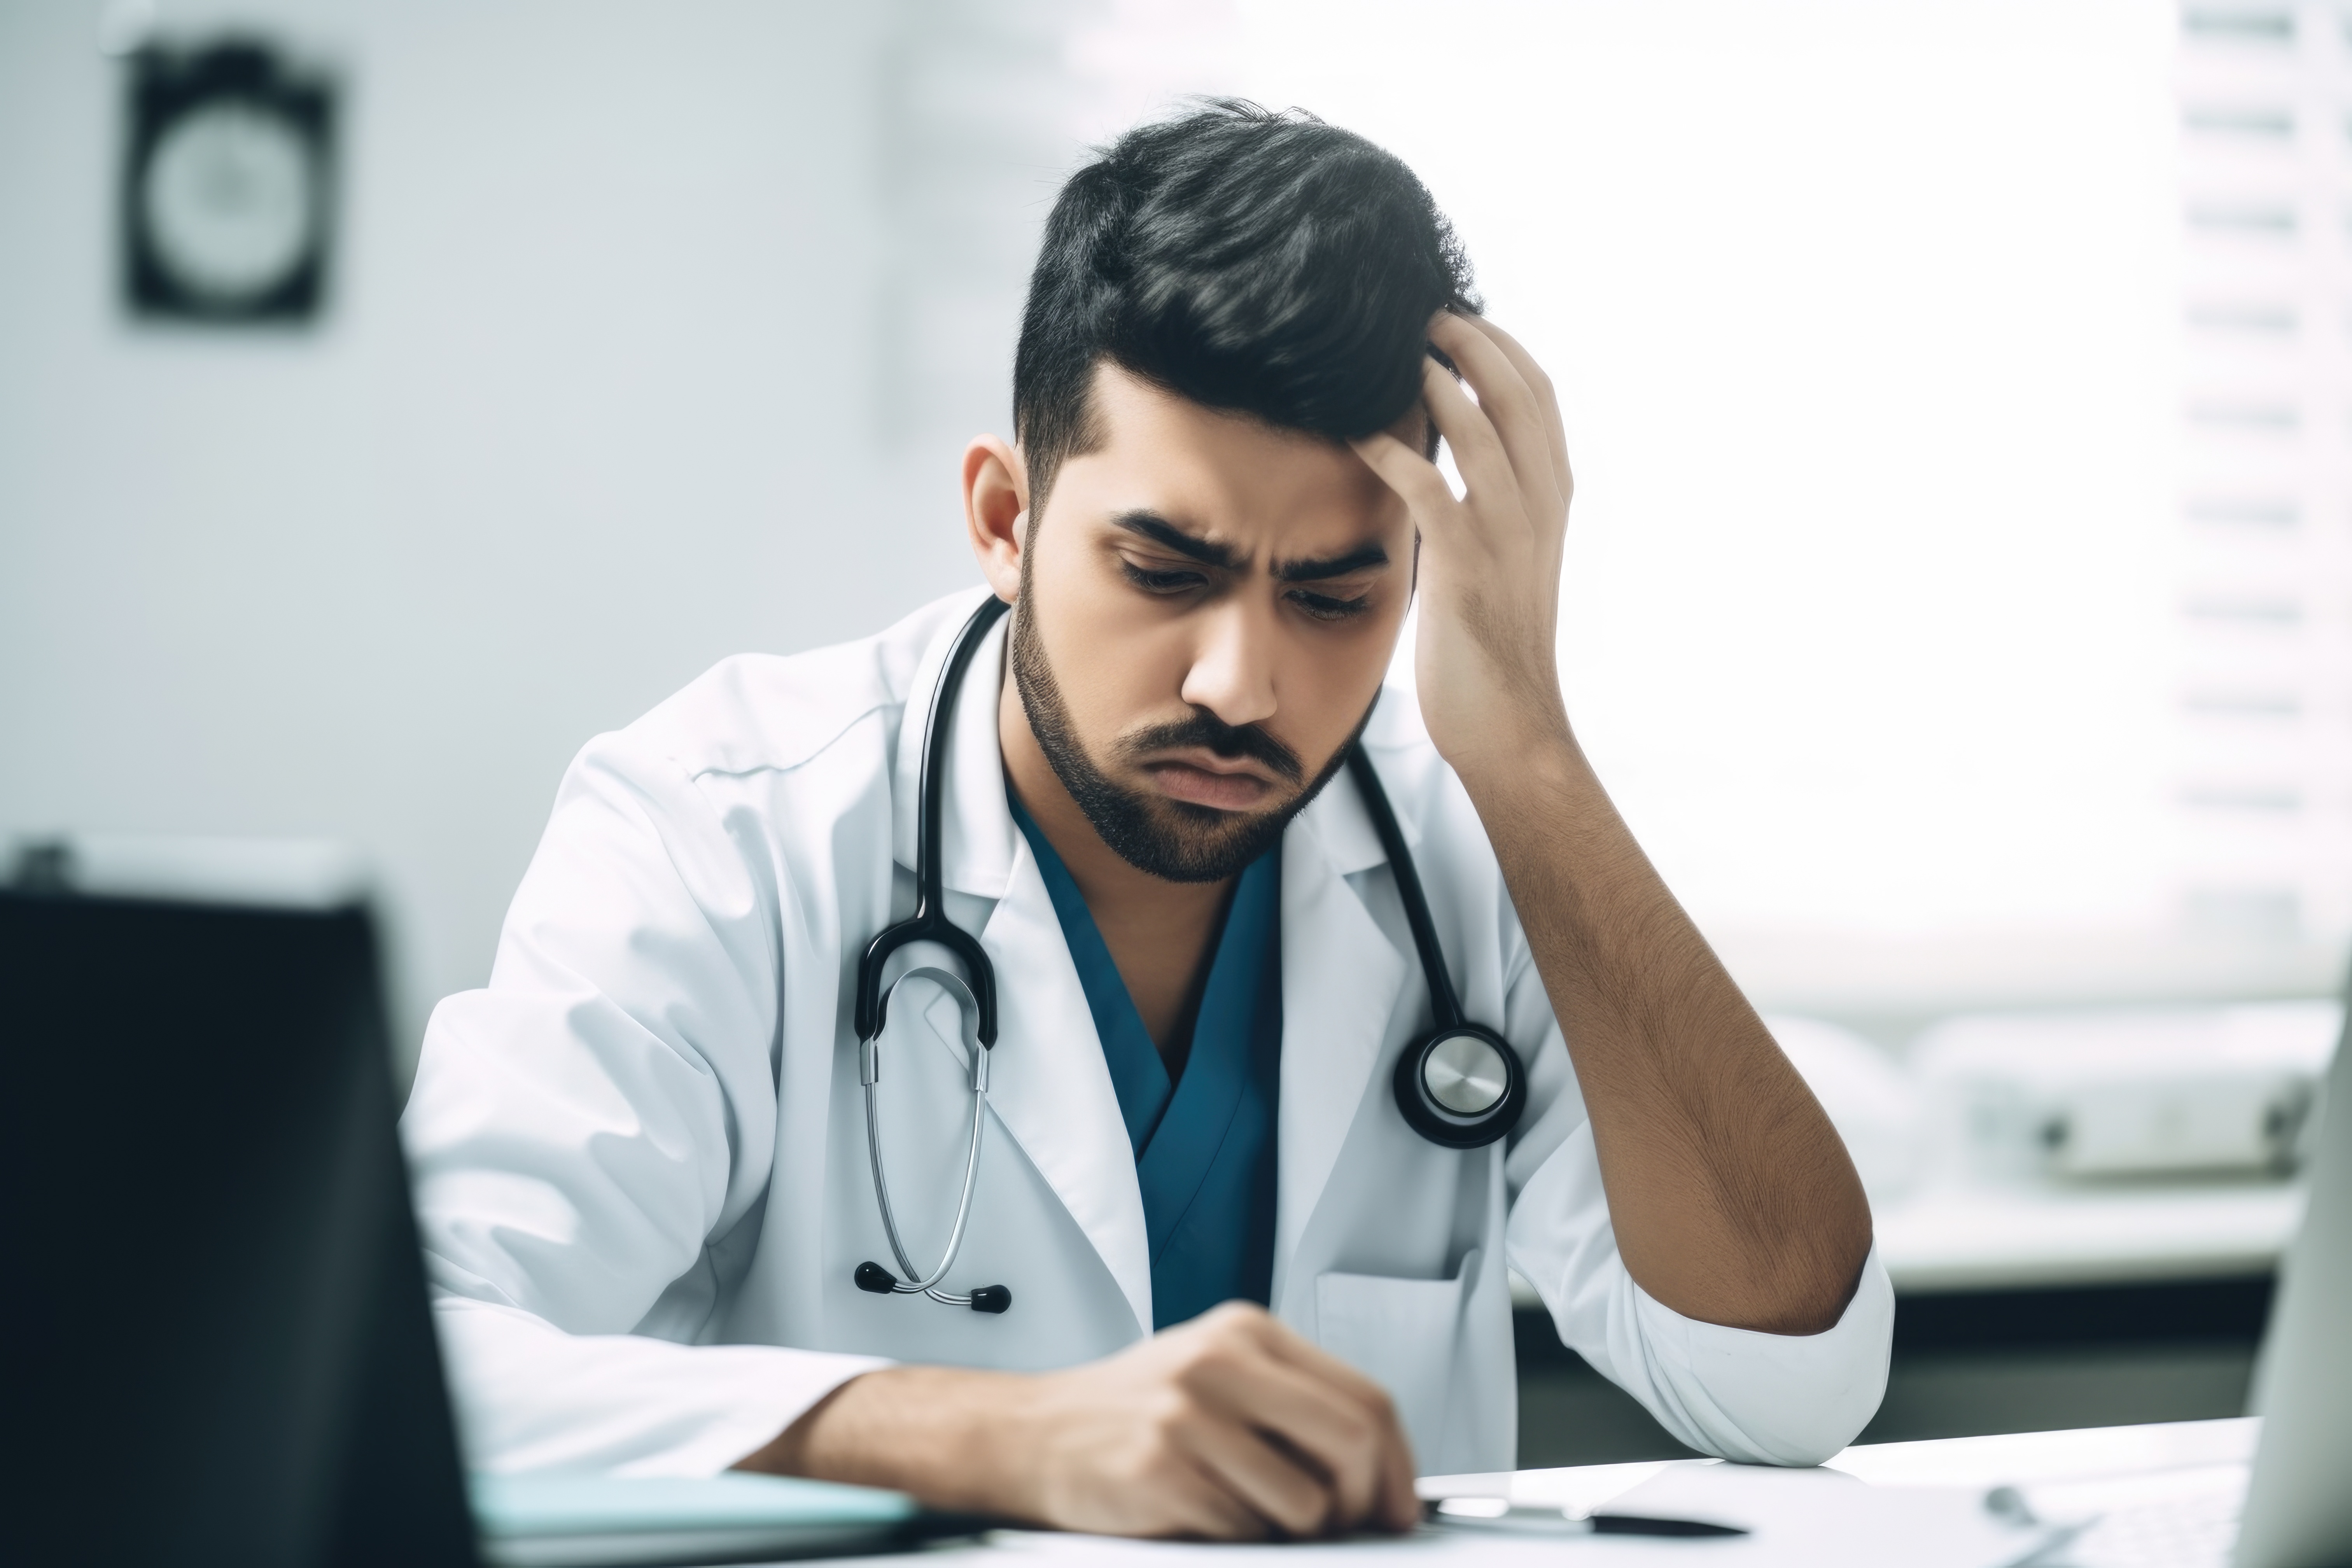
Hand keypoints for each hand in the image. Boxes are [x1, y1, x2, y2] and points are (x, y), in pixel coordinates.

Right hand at [737, 1302, 1418, 1539]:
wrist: (1030, 1432)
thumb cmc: (1130, 1410)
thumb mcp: (1216, 1376)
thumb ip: (1291, 1406)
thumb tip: (1379, 1472)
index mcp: (1247, 1333)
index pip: (1365, 1397)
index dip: (1398, 1465)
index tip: (1399, 1506)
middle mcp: (1223, 1362)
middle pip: (1352, 1441)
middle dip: (1364, 1503)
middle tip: (1351, 1529)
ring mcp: (1191, 1415)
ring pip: (1304, 1503)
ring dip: (1294, 1534)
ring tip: (1251, 1517)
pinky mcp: (1163, 1469)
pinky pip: (1243, 1532)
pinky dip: (1237, 1541)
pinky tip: (1202, 1517)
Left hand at [1352, 313, 1573, 775]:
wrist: (1512, 723)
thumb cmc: (1494, 647)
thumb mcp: (1505, 560)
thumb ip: (1489, 505)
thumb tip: (1448, 458)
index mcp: (1555, 500)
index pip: (1540, 396)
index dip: (1501, 346)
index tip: (1461, 316)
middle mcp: (1541, 506)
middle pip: (1515, 392)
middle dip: (1470, 341)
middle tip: (1421, 312)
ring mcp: (1509, 534)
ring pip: (1479, 426)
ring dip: (1433, 378)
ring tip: (1392, 350)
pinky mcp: (1465, 565)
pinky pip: (1428, 486)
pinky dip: (1391, 450)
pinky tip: (1355, 431)